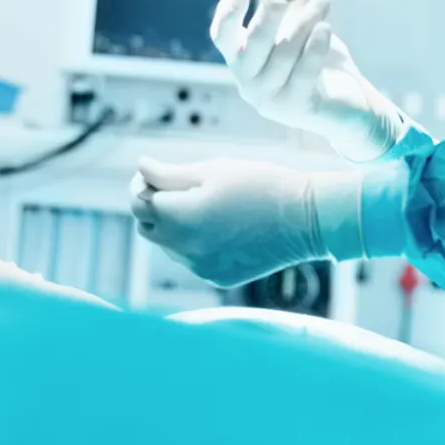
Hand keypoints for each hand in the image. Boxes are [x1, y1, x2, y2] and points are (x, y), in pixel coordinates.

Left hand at [130, 157, 354, 288]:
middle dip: (151, 205)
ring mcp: (201, 267)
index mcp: (183, 218)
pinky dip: (193, 242)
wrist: (305, 220)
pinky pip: (191, 258)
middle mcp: (187, 249)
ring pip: (168, 245)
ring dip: (172, 224)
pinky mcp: (216, 276)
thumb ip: (169, 174)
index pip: (138, 202)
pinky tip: (219, 226)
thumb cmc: (260, 185)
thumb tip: (142, 168)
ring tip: (202, 204)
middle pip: (147, 227)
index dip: (140, 183)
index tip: (152, 171)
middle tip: (170, 185)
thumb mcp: (213, 170)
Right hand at [209, 0, 406, 161]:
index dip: (227, 15)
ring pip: (284, 53)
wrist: (347, 103)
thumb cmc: (317, 61)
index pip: (222, 36)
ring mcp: (269, 98)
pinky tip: (325, 29)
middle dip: (273, 9)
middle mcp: (248, 80)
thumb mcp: (305, 25)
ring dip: (305, 21)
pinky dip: (314, 48)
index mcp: (242, 57)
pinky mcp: (294, 108)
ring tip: (323, 0)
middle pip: (255, 41)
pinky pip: (303, 73)